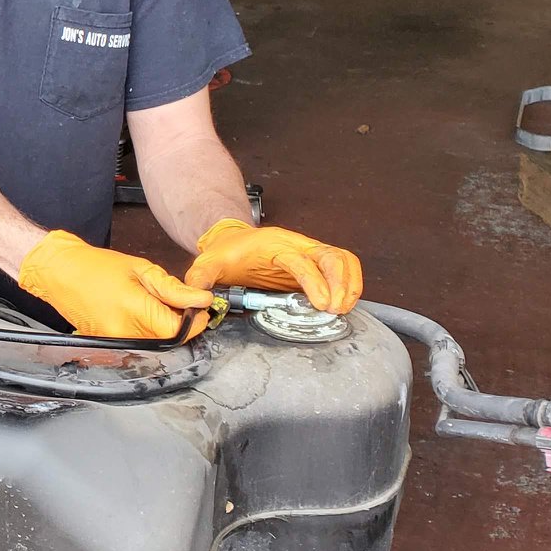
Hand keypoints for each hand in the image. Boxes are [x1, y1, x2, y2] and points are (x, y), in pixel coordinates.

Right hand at [18, 229, 215, 340]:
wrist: (59, 273)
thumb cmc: (95, 267)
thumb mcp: (140, 269)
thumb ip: (173, 289)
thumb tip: (202, 299)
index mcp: (134, 310)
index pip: (180, 330)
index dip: (195, 320)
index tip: (197, 307)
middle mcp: (124, 332)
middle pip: (169, 340)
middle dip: (179, 323)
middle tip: (173, 302)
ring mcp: (114, 342)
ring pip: (155, 344)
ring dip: (161, 328)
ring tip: (151, 305)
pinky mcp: (107, 347)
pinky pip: (138, 344)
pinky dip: (145, 331)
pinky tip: (136, 314)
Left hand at [185, 219, 362, 312]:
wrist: (233, 240)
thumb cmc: (225, 253)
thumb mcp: (207, 263)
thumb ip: (200, 279)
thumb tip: (198, 301)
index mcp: (272, 245)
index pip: (299, 261)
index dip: (312, 281)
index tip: (321, 303)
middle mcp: (296, 245)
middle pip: (330, 256)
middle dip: (339, 283)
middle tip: (335, 309)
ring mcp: (309, 252)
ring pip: (342, 258)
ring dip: (349, 283)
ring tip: (343, 308)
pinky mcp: (316, 262)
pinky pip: (343, 265)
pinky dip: (352, 281)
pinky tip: (347, 302)